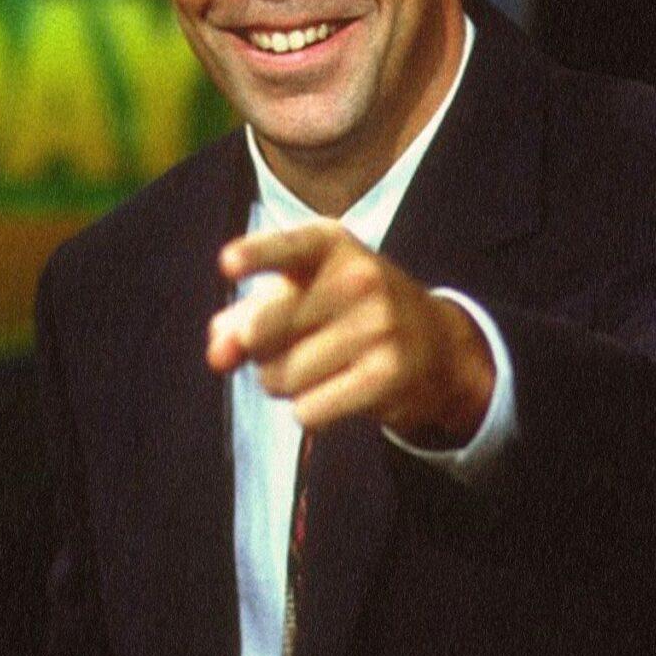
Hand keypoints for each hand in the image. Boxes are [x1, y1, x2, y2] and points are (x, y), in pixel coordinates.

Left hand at [207, 222, 493, 448]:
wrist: (438, 345)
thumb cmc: (345, 311)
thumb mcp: (300, 292)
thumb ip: (245, 316)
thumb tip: (218, 353)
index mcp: (330, 244)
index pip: (288, 248)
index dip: (256, 256)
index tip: (227, 263)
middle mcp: (358, 278)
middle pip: (259, 333)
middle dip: (256, 352)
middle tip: (286, 346)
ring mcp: (379, 326)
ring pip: (279, 378)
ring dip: (284, 384)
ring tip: (320, 368)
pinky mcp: (388, 375)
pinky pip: (308, 411)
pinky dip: (310, 411)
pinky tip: (338, 392)